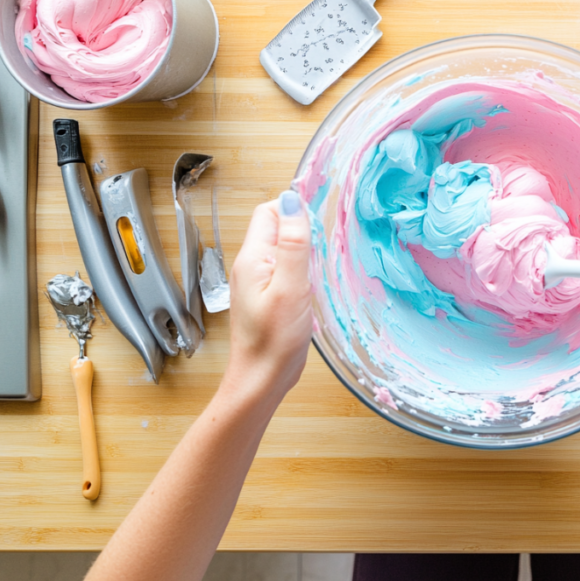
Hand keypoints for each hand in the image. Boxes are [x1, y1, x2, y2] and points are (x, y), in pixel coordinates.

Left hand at [227, 191, 312, 402]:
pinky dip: (305, 269)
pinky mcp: (270, 297)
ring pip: (284, 249)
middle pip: (277, 227)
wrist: (261, 381)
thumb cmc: (274, 341)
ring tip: (324, 264)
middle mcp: (251, 266)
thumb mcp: (290, 287)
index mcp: (252, 257)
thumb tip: (292, 199)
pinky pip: (288, 269)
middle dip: (304, 228)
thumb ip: (294, 243)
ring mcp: (259, 282)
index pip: (270, 211)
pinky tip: (317, 283)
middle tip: (327, 245)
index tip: (322, 222)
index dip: (295, 208)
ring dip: (306, 249)